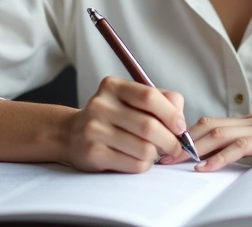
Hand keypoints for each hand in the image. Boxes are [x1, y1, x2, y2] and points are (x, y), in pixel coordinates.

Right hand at [59, 76, 187, 172]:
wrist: (71, 134)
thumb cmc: (113, 117)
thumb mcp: (131, 99)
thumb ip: (161, 100)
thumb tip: (181, 120)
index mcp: (113, 86)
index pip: (149, 97)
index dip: (171, 114)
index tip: (180, 127)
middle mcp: (101, 105)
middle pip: (149, 126)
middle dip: (170, 140)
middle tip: (175, 147)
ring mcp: (94, 130)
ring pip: (144, 148)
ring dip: (156, 154)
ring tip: (153, 151)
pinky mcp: (93, 153)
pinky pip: (133, 164)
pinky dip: (144, 164)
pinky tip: (138, 159)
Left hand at [172, 102, 251, 171]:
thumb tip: (243, 157)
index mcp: (251, 121)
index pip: (212, 123)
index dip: (189, 135)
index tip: (170, 148)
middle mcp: (251, 121)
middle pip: (206, 127)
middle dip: (180, 142)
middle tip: (159, 155)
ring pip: (217, 134)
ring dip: (192, 149)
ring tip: (172, 162)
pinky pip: (238, 147)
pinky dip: (217, 158)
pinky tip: (203, 168)